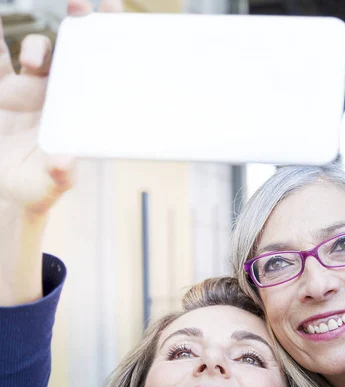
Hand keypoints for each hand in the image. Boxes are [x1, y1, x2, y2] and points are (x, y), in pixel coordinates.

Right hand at [0, 0, 121, 214]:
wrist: (7, 191)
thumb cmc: (37, 188)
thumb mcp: (48, 184)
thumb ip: (57, 175)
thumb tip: (65, 165)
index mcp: (77, 112)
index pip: (97, 73)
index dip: (105, 43)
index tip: (113, 12)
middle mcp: (57, 95)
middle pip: (71, 51)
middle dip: (77, 23)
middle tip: (80, 4)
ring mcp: (27, 89)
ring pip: (35, 51)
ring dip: (35, 46)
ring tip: (33, 61)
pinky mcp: (0, 90)